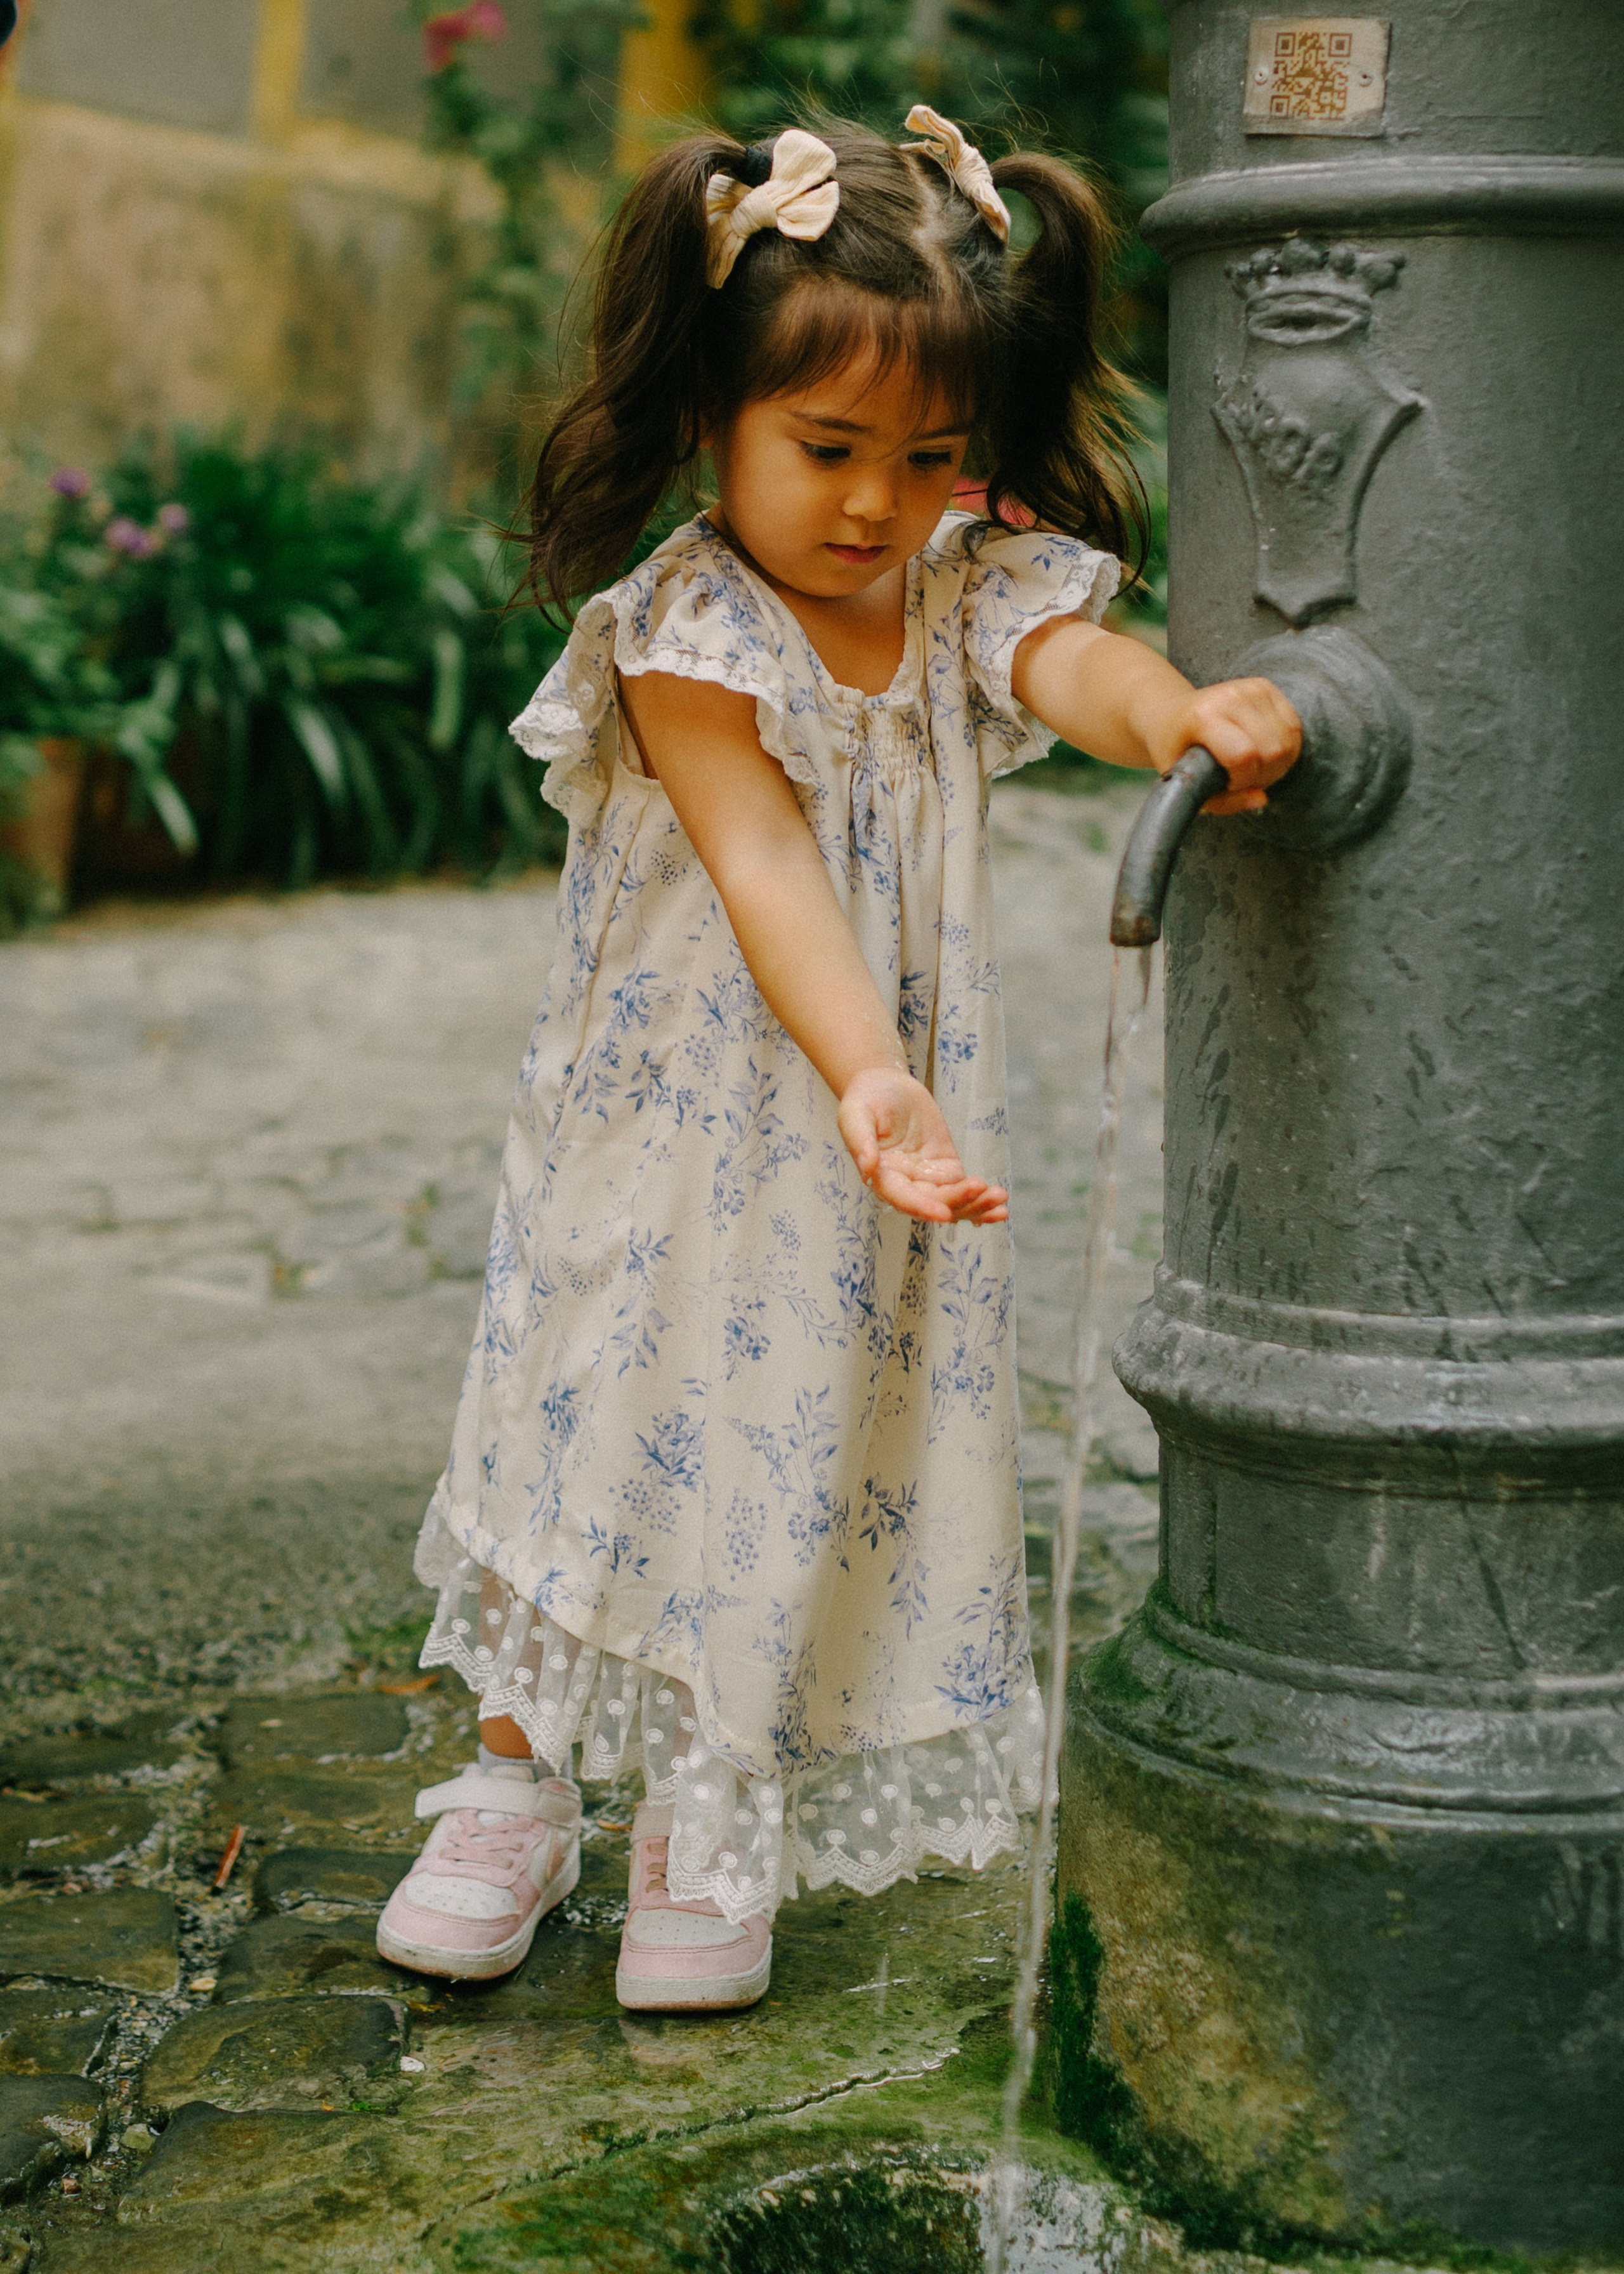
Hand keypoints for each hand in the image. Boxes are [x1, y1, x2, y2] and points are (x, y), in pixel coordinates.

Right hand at [837, 1067, 1008, 1225]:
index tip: (944, 1214)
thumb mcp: (855, 1114)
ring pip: (953, 1202)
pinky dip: (981, 1199)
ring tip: (1000, 1198)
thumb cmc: (865, 1099)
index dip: (923, 1207)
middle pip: (934, 1203)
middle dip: (959, 1202)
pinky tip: (1000, 1205)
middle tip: (982, 1189)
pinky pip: (964, 1189)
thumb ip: (859, 1141)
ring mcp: (927, 1178)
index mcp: (882, 1176)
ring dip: (976, 1206)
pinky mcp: (945, 1167)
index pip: (903, 1198)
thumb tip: (867, 1168)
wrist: (885, 1085)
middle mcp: (905, 1184)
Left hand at [1158, 677, 1302, 815]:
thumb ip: (1223, 801)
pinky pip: (1294, 727)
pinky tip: (1265, 753)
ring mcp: (1250, 688)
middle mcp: (1229, 696)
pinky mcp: (1265, 687)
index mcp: (1202, 716)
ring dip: (1277, 764)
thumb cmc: (1176, 752)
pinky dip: (1286, 748)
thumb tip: (1261, 799)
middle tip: (1244, 779)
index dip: (1244, 781)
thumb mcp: (1186, 783)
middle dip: (1264, 775)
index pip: (1244, 755)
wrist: (1171, 715)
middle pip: (1273, 750)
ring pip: (1288, 740)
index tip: (1229, 784)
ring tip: (1253, 767)